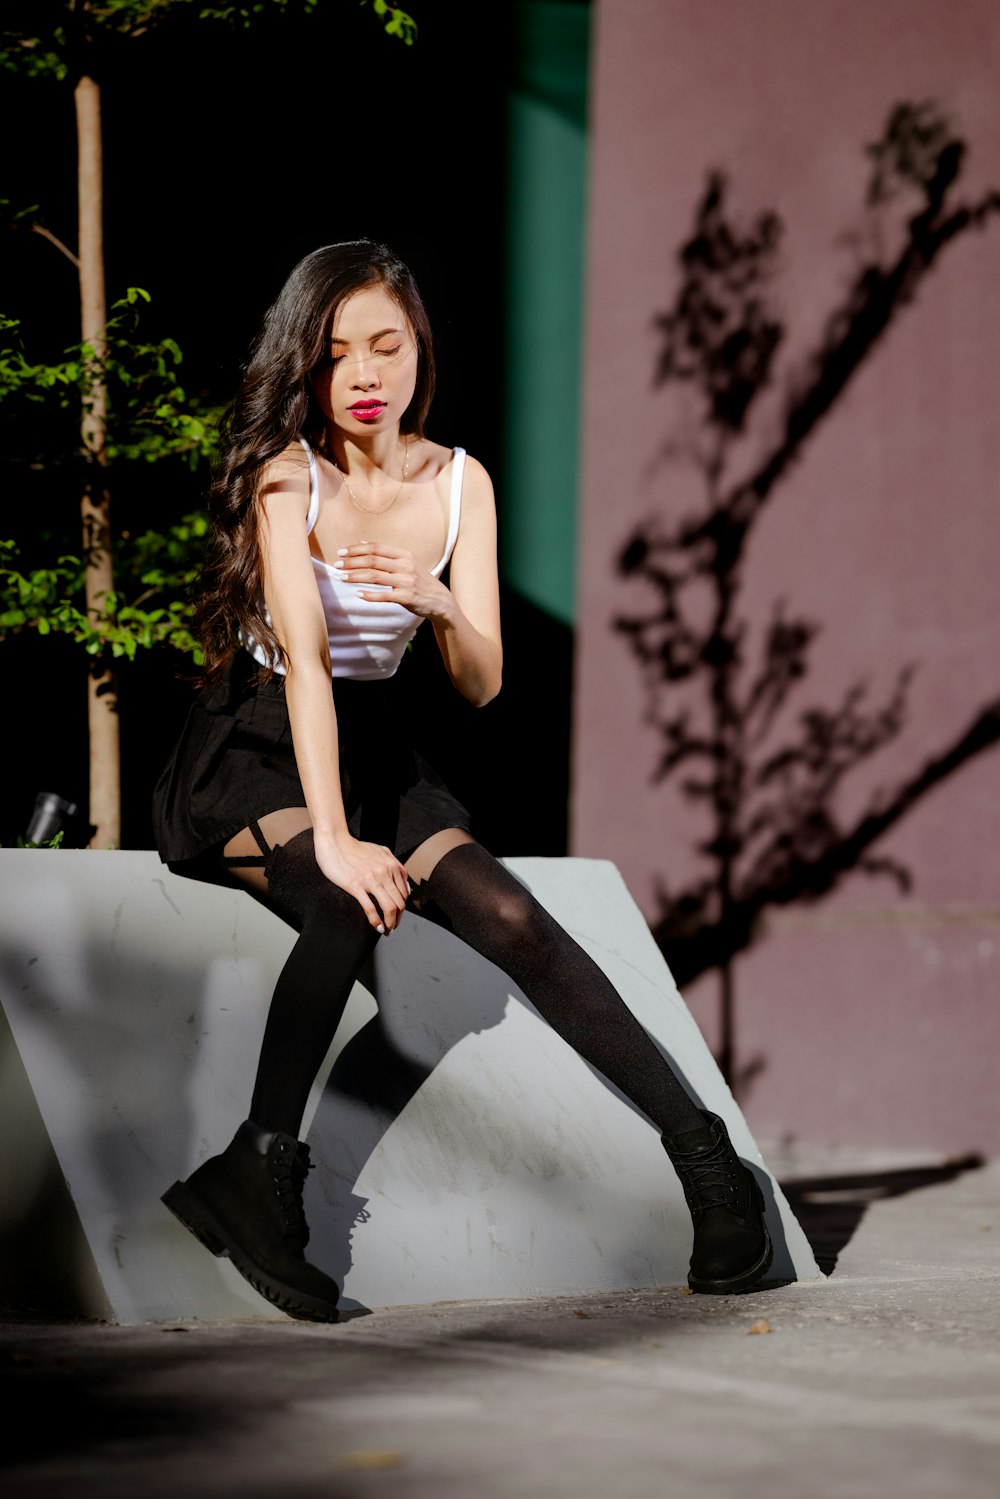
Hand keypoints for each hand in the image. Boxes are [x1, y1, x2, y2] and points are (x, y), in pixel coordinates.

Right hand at [314, 831, 410, 933]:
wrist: (335, 842)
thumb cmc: (356, 848)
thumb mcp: (381, 851)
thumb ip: (396, 865)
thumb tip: (406, 885)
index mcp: (391, 865)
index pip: (404, 893)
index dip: (403, 908)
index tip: (397, 916)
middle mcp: (384, 872)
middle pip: (400, 903)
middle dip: (399, 919)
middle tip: (393, 927)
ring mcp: (371, 880)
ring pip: (389, 907)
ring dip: (391, 923)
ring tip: (387, 931)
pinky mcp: (355, 885)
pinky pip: (370, 908)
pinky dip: (376, 921)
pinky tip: (377, 927)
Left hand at [334, 542, 448, 619]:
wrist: (440, 600)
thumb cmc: (419, 580)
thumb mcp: (406, 562)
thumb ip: (385, 553)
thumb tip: (362, 541)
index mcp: (404, 554)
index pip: (375, 547)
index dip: (356, 549)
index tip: (341, 552)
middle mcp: (405, 565)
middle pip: (372, 561)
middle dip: (352, 562)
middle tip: (336, 565)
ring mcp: (406, 581)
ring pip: (375, 577)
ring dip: (355, 577)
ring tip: (342, 578)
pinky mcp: (407, 597)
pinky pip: (384, 595)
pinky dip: (369, 595)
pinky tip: (357, 594)